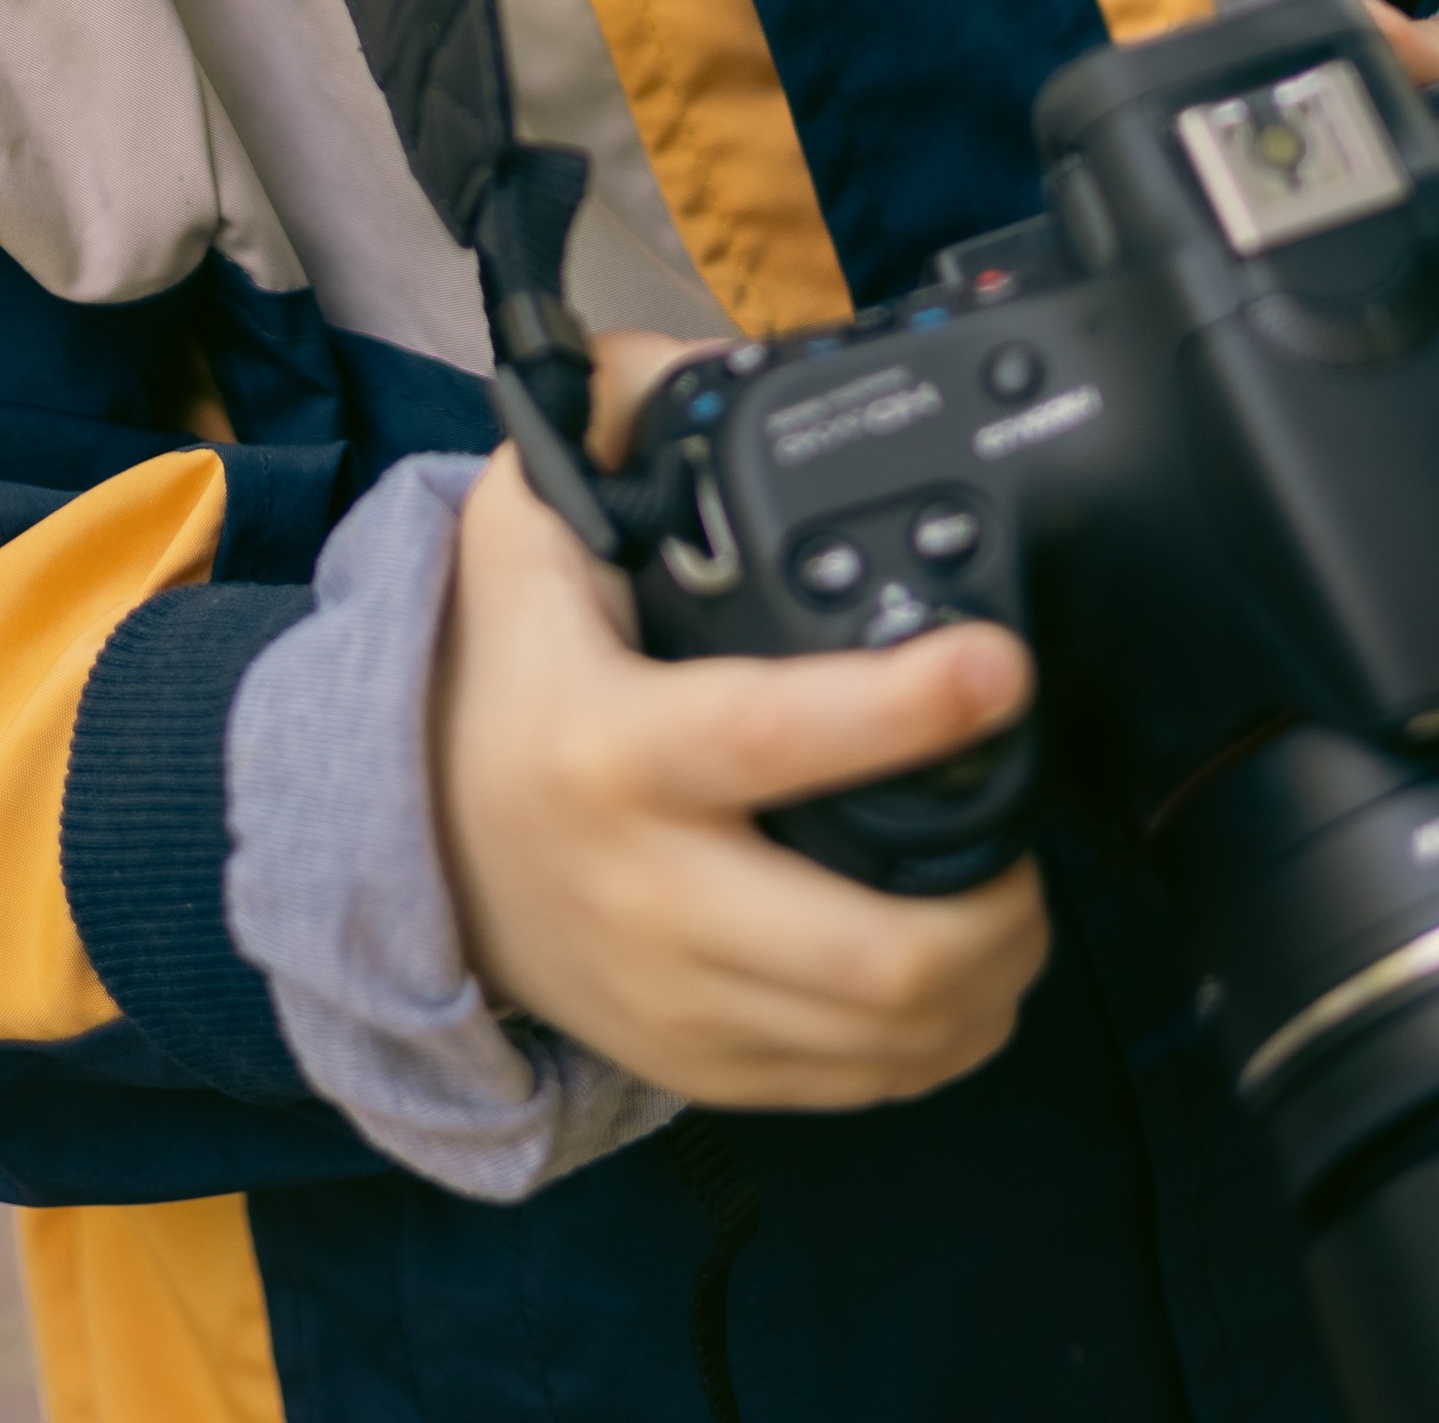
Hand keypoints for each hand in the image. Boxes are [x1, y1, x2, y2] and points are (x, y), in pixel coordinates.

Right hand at [431, 329, 1048, 1109]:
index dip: (906, 709)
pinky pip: (854, 1087)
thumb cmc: (495, 677)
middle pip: (871, 952)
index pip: (777, 736)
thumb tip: (705, 352)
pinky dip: (937, 1040)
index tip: (1000, 663)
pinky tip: (964, 972)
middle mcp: (648, 891)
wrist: (405, 845)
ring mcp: (676, 996)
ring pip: (884, 1035)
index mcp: (613, 748)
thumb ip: (611, 425)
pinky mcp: (696, 1063)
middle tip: (1033, 825)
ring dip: (990, 974)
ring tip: (1018, 896)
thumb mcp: (522, 531)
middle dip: (999, 905)